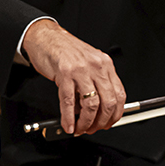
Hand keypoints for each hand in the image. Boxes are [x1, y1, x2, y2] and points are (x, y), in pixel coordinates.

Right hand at [21, 19, 125, 134]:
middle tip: (93, 129)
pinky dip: (69, 118)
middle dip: (101, 122)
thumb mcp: (88, 63)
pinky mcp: (64, 74)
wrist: (45, 36)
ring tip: (80, 128)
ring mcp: (81, 70)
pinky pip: (69, 102)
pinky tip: (68, 124)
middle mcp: (96, 66)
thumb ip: (95, 83)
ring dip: (85, 122)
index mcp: (105, 64)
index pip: (119, 94)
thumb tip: (96, 110)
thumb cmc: (65, 50)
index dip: (115, 114)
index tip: (108, 123)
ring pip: (91, 105)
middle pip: (108, 102)